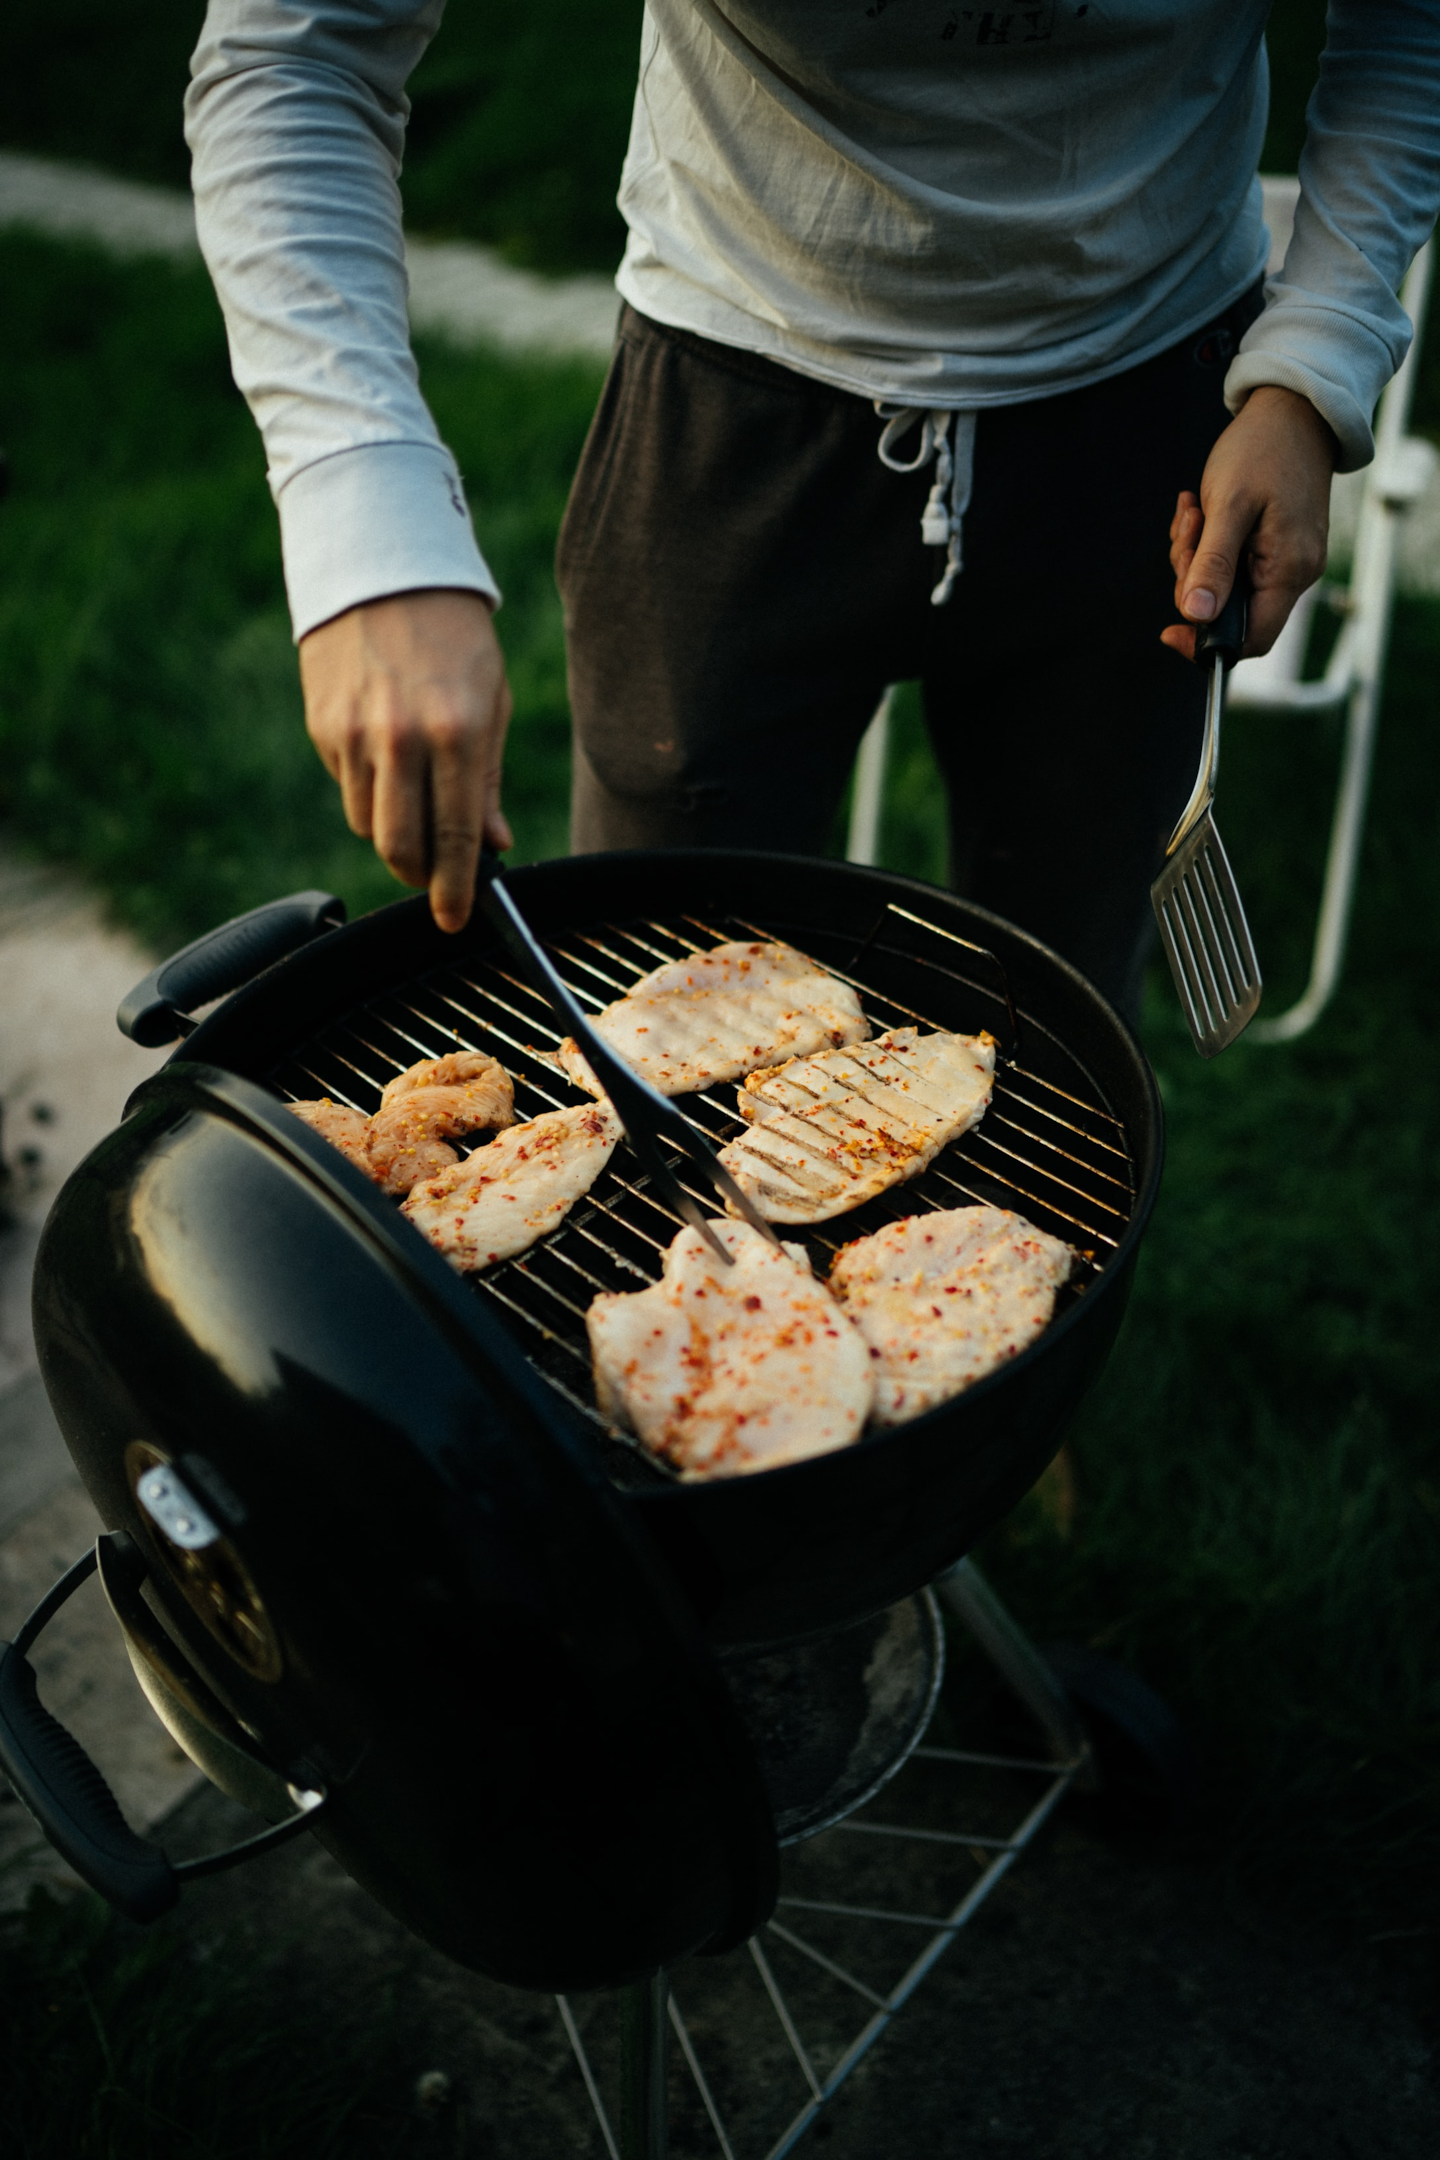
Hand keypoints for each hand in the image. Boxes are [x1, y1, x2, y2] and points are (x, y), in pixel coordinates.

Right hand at [299, 588, 512, 933]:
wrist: (382, 567)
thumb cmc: (453, 637)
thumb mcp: (490, 700)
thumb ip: (487, 778)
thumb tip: (495, 844)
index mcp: (456, 732)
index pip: (457, 835)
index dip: (456, 887)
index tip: (455, 918)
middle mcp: (401, 738)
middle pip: (400, 847)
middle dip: (418, 874)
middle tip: (433, 876)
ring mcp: (354, 734)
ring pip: (367, 824)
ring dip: (392, 831)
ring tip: (414, 797)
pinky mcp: (322, 726)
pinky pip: (346, 786)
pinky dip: (368, 790)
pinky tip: (384, 753)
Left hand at [1160, 385, 1335, 662]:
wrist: (1293, 409)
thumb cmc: (1263, 448)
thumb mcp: (1229, 506)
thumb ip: (1213, 564)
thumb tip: (1197, 616)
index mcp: (1289, 571)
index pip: (1250, 641)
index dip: (1205, 643)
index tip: (1170, 629)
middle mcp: (1295, 573)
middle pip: (1230, 613)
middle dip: (1194, 580)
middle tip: (1188, 531)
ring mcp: (1286, 560)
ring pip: (1225, 588)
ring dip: (1196, 555)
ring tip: (1195, 511)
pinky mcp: (1275, 546)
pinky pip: (1231, 564)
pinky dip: (1207, 543)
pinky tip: (1202, 511)